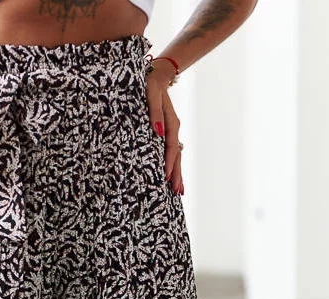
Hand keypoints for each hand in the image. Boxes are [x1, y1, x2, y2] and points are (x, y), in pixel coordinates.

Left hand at [146, 58, 183, 195]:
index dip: (169, 163)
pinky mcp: (166, 132)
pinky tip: (172, 176)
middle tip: (178, 193)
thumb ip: (155, 113)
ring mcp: (171, 131)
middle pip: (177, 156)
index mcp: (171, 122)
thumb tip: (157, 132)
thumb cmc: (150, 84)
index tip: (167, 178)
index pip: (171, 147)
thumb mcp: (151, 94)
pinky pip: (171, 152)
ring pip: (176, 156)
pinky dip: (173, 165)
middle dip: (177, 175)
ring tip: (179, 191)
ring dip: (177, 173)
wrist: (157, 75)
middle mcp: (173, 128)